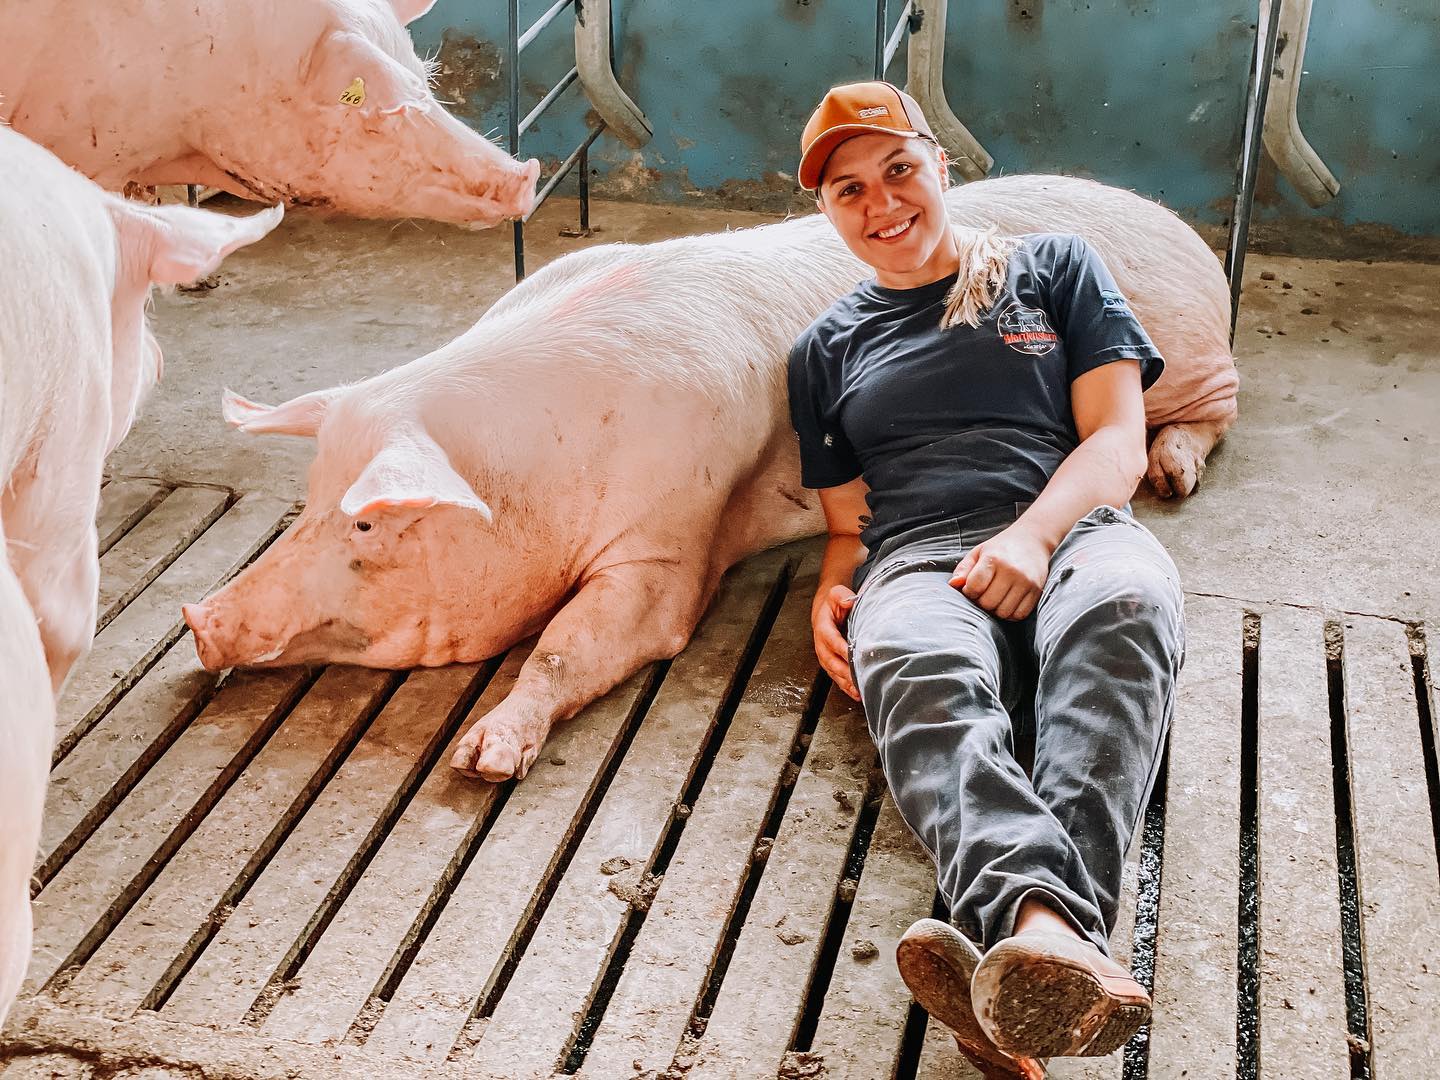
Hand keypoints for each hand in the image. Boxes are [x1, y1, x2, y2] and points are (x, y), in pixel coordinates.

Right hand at [812, 584, 859, 700]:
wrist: (826, 612)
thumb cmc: (834, 604)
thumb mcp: (836, 594)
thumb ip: (841, 596)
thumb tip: (849, 600)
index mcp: (823, 628)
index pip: (832, 640)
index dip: (842, 648)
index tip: (853, 655)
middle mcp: (822, 645)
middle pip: (832, 661)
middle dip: (845, 671)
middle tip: (859, 678)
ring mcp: (826, 657)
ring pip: (834, 672)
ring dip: (846, 683)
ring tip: (859, 691)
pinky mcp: (831, 664)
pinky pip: (838, 678)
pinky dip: (847, 687)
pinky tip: (857, 694)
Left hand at [950, 527, 1051, 620]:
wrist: (1032, 540)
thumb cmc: (1000, 549)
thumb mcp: (978, 553)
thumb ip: (963, 569)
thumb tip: (954, 585)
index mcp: (994, 559)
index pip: (974, 587)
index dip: (969, 591)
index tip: (972, 587)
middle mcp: (1011, 570)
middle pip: (988, 603)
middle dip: (982, 602)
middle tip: (984, 593)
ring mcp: (1026, 582)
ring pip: (1004, 612)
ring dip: (996, 610)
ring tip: (996, 598)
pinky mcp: (1037, 590)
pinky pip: (1020, 614)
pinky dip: (1011, 614)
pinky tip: (1007, 602)